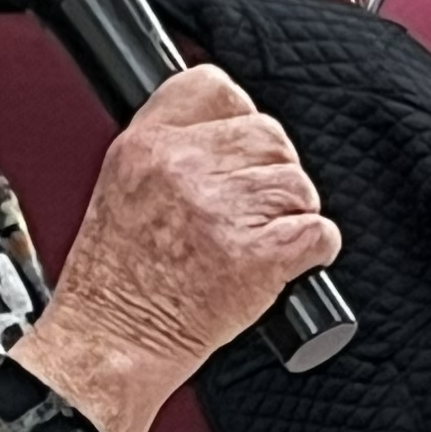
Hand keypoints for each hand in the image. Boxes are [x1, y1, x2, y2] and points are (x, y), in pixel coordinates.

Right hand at [18, 64, 338, 431]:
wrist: (112, 342)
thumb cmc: (116, 281)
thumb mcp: (122, 187)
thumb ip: (171, 151)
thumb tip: (229, 133)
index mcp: (147, 145)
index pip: (218, 89)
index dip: (240, 119)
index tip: (239, 152)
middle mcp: (183, 168)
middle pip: (269, 136)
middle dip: (270, 174)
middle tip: (249, 213)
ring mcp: (222, 211)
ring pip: (297, 184)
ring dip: (291, 214)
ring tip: (256, 243)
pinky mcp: (258, 256)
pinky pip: (318, 233)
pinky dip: (313, 252)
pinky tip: (284, 265)